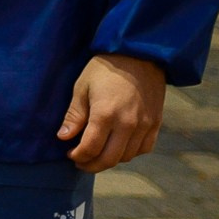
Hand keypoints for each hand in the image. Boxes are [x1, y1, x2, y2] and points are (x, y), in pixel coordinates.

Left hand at [58, 54, 165, 171]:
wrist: (139, 54)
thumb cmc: (105, 68)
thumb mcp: (82, 87)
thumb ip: (74, 115)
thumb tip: (63, 137)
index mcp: (105, 114)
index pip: (90, 148)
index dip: (78, 156)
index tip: (70, 154)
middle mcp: (127, 124)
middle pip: (109, 159)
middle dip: (92, 165)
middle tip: (82, 162)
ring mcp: (144, 125)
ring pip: (127, 157)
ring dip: (110, 160)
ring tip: (98, 153)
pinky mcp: (156, 123)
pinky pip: (144, 149)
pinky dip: (130, 153)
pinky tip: (119, 146)